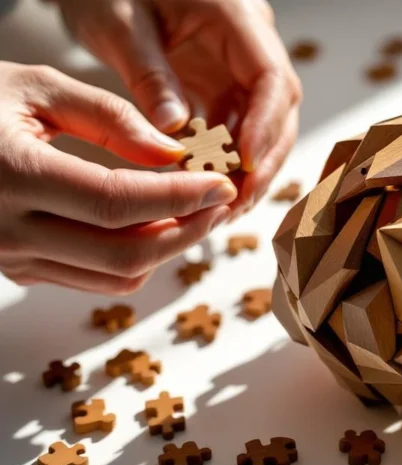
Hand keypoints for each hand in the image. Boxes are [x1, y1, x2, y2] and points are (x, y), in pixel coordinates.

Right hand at [0, 61, 235, 293]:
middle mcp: (7, 231)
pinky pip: (96, 280)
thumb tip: (174, 155)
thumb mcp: (36, 88)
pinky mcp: (21, 270)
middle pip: (125, 254)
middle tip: (219, 203)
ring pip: (116, 277)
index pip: (118, 203)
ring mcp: (13, 259)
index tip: (221, 184)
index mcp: (10, 175)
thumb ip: (109, 118)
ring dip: (168, 249)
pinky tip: (155, 226)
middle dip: (187, 231)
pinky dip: (138, 259)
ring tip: (194, 212)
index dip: (179, 197)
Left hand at [56, 0, 301, 216]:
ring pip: (262, 125)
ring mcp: (238, 66)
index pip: (272, 79)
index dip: (265, 128)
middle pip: (278, 110)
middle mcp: (250, 43)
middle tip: (236, 202)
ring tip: (221, 205)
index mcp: (237, 16)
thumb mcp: (119, 25)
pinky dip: (223, 158)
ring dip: (245, 168)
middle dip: (262, 162)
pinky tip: (204, 184)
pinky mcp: (222, 83)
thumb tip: (175, 132)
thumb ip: (149, 76)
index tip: (246, 168)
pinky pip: (234, 127)